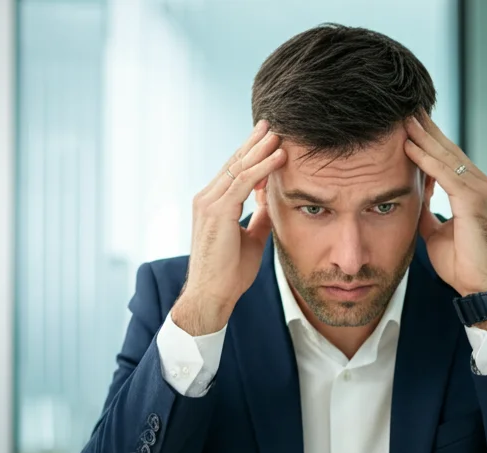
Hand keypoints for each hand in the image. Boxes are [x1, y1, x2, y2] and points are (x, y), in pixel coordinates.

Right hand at [173, 121, 286, 335]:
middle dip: (254, 143)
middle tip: (272, 124)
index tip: (269, 139)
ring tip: (279, 133)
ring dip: (261, 149)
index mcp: (212, 204)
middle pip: (234, 162)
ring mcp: (209, 203)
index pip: (234, 171)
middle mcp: (207, 199)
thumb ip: (259, 216)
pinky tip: (279, 157)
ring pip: (239, 167)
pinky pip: (244, 182)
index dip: (252, 154)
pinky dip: (263, 168)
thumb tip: (272, 199)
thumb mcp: (251, 238)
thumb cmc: (229, 273)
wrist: (212, 295)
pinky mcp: (217, 211)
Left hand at [403, 116, 486, 299]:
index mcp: (474, 191)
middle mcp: (482, 185)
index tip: (409, 124)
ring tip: (404, 120)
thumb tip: (415, 197)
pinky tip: (409, 147)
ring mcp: (482, 191)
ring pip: (447, 157)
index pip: (449, 159)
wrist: (479, 286)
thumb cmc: (461, 264)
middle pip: (449, 150)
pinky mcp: (475, 201)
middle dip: (426, 130)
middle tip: (405, 109)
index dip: (429, 141)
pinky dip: (426, 160)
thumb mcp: (436, 232)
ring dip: (423, 138)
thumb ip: (428, 211)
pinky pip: (446, 174)